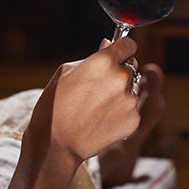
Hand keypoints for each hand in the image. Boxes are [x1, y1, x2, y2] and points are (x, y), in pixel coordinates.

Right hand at [28, 36, 141, 163]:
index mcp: (104, 61)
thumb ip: (92, 57)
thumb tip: (108, 45)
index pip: (129, 44)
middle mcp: (122, 78)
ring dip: (121, 93)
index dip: (122, 49)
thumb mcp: (65, 72)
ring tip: (97, 106)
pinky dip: (121, 112)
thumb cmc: (54, 106)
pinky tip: (101, 119)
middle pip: (132, 66)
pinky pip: (132, 108)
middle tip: (100, 86)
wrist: (55, 144)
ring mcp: (130, 101)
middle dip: (120, 71)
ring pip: (132, 89)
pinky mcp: (134, 120)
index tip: (117, 55)